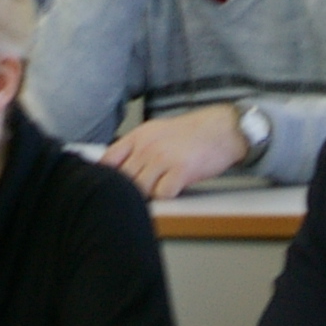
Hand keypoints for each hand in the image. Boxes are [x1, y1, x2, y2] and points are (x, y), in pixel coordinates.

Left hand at [102, 102, 249, 198]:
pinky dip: (167, 196)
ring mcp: (163, 158)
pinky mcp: (181, 170)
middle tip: (142, 190)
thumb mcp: (156, 132)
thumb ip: (135, 148)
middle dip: (130, 188)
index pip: (108, 160)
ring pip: (141, 189)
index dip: (105, 177)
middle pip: (123, 178)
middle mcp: (147, 146)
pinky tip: (175, 187)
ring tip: (160, 187)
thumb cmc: (190, 134)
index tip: (107, 186)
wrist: (221, 129)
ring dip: (149, 194)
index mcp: (138, 136)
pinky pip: (163, 194)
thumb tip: (114, 168)